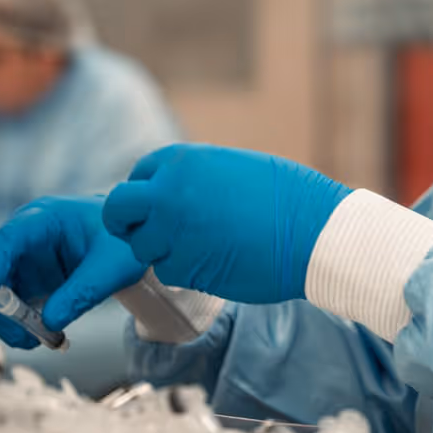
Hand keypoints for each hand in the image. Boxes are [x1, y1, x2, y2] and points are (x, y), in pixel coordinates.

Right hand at [0, 196, 146, 344]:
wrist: (129, 246)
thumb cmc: (122, 242)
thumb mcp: (111, 267)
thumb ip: (82, 292)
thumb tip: (49, 323)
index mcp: (44, 218)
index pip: (8, 238)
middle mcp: (26, 237)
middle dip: (0, 308)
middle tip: (20, 338)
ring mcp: (24, 259)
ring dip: (10, 322)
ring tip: (37, 342)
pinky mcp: (28, 279)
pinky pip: (14, 305)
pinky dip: (23, 324)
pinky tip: (43, 337)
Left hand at [96, 145, 351, 303]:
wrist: (314, 231)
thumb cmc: (287, 196)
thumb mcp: (232, 167)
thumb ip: (195, 177)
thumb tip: (174, 189)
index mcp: (181, 161)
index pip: (137, 177)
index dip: (145, 196)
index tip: (159, 209)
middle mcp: (167, 194)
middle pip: (117, 211)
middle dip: (127, 224)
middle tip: (149, 234)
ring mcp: (172, 232)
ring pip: (144, 248)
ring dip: (164, 252)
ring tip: (204, 248)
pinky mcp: (186, 268)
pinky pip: (169, 272)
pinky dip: (186, 272)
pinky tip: (218, 263)